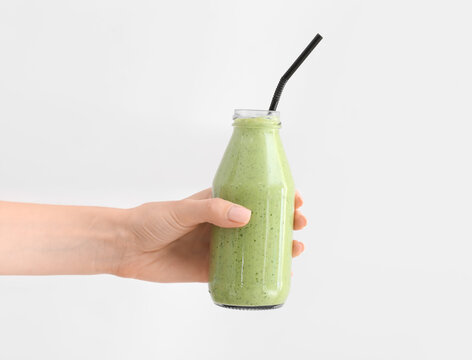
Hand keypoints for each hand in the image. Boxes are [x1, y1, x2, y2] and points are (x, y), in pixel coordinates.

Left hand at [116, 188, 306, 281]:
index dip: (276, 195)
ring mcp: (218, 247)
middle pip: (261, 221)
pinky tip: (275, 272)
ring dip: (277, 246)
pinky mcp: (210, 269)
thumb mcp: (182, 209)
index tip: (295, 196)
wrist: (126, 248)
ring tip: (296, 248)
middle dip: (284, 220)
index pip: (254, 196)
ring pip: (255, 246)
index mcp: (218, 203)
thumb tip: (245, 216)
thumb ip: (212, 210)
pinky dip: (259, 272)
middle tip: (299, 222)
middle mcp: (222, 224)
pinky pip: (240, 271)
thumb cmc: (150, 219)